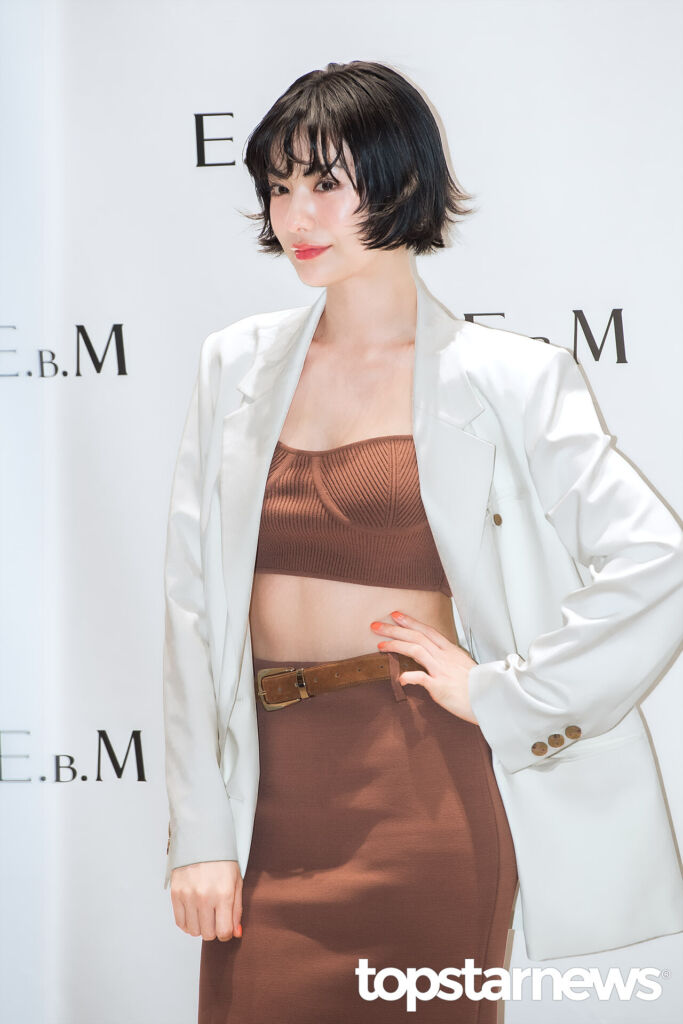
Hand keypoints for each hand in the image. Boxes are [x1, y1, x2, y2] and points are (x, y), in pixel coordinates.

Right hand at [170, 859, 242, 940]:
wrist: (202, 840)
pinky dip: (187, 923)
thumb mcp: (237, 882)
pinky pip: (180, 922)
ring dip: (200, 927)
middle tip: (215, 918)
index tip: (226, 928)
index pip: (224, 932)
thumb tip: (235, 933)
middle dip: (214, 930)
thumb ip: (237, 910)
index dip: (227, 933)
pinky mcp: (176, 893)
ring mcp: (188, 896)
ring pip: (193, 931)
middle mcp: (205, 897)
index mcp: (224, 894)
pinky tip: (193, 914)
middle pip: (208, 934)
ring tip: (204, 914)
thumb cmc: (222, 860)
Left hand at [370, 610, 478, 724]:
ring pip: (416, 650)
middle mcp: (444, 657)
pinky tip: (399, 678)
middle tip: (376, 625)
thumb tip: (433, 662)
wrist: (491, 700)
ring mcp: (442, 670)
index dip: (410, 622)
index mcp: (450, 651)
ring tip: (380, 645)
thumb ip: (446, 662)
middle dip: (395, 630)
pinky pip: (421, 678)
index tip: (395, 615)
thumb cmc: (477, 687)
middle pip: (417, 637)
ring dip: (396, 646)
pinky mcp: (440, 686)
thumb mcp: (462, 667)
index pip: (427, 631)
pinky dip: (408, 676)